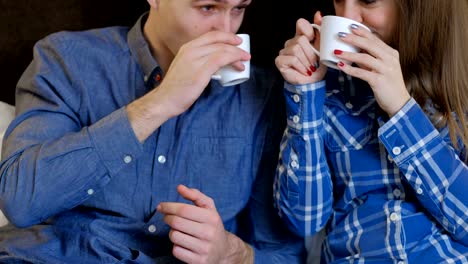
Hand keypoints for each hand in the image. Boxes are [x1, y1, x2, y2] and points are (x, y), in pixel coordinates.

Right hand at [127, 31, 249, 141]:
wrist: (164, 99)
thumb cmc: (175, 88)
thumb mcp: (185, 67)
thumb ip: (197, 62)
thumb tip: (214, 65)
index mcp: (186, 48)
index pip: (210, 36)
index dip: (226, 36)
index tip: (236, 42)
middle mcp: (191, 50)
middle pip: (218, 41)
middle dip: (234, 45)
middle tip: (244, 52)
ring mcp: (195, 60)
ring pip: (222, 49)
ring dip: (237, 53)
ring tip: (244, 60)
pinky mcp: (201, 71)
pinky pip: (221, 59)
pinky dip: (233, 59)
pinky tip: (239, 64)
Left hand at [157, 185, 252, 263]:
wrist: (224, 251)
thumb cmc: (212, 225)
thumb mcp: (209, 208)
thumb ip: (195, 195)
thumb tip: (179, 187)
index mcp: (211, 218)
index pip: (184, 210)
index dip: (169, 206)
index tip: (160, 206)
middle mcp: (209, 233)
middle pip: (176, 222)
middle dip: (167, 218)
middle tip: (167, 217)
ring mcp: (204, 249)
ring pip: (174, 236)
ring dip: (172, 232)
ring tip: (179, 231)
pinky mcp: (198, 261)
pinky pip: (176, 251)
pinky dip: (176, 246)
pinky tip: (183, 243)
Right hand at [275, 12, 326, 84]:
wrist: (313, 83)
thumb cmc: (318, 66)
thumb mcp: (323, 48)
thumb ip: (320, 31)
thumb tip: (318, 13)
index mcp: (301, 37)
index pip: (301, 23)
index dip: (308, 30)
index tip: (314, 40)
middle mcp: (291, 42)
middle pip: (300, 39)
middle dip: (311, 53)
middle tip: (314, 63)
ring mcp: (284, 51)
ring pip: (296, 49)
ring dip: (307, 61)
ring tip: (310, 69)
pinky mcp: (280, 60)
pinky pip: (292, 59)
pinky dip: (301, 66)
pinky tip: (304, 72)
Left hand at [334, 25, 410, 115]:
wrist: (398, 102)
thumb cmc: (388, 84)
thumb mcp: (382, 68)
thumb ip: (371, 59)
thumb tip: (355, 52)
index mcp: (391, 54)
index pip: (375, 39)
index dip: (363, 32)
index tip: (351, 27)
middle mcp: (390, 59)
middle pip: (369, 45)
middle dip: (353, 39)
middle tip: (340, 35)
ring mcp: (385, 70)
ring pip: (364, 58)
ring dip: (349, 54)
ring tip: (336, 52)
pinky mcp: (379, 81)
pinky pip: (361, 73)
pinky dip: (350, 69)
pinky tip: (341, 66)